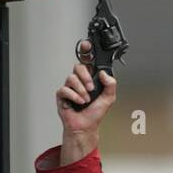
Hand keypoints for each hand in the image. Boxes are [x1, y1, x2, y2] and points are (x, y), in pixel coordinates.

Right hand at [56, 41, 116, 155]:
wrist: (85, 127)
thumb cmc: (95, 114)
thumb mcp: (109, 98)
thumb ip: (111, 84)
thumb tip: (104, 73)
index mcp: (91, 79)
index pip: (88, 61)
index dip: (86, 52)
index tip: (87, 45)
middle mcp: (80, 81)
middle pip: (79, 66)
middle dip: (86, 77)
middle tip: (91, 88)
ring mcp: (70, 87)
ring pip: (71, 78)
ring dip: (81, 90)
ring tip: (86, 100)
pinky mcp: (62, 95)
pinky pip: (65, 89)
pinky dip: (74, 96)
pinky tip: (79, 102)